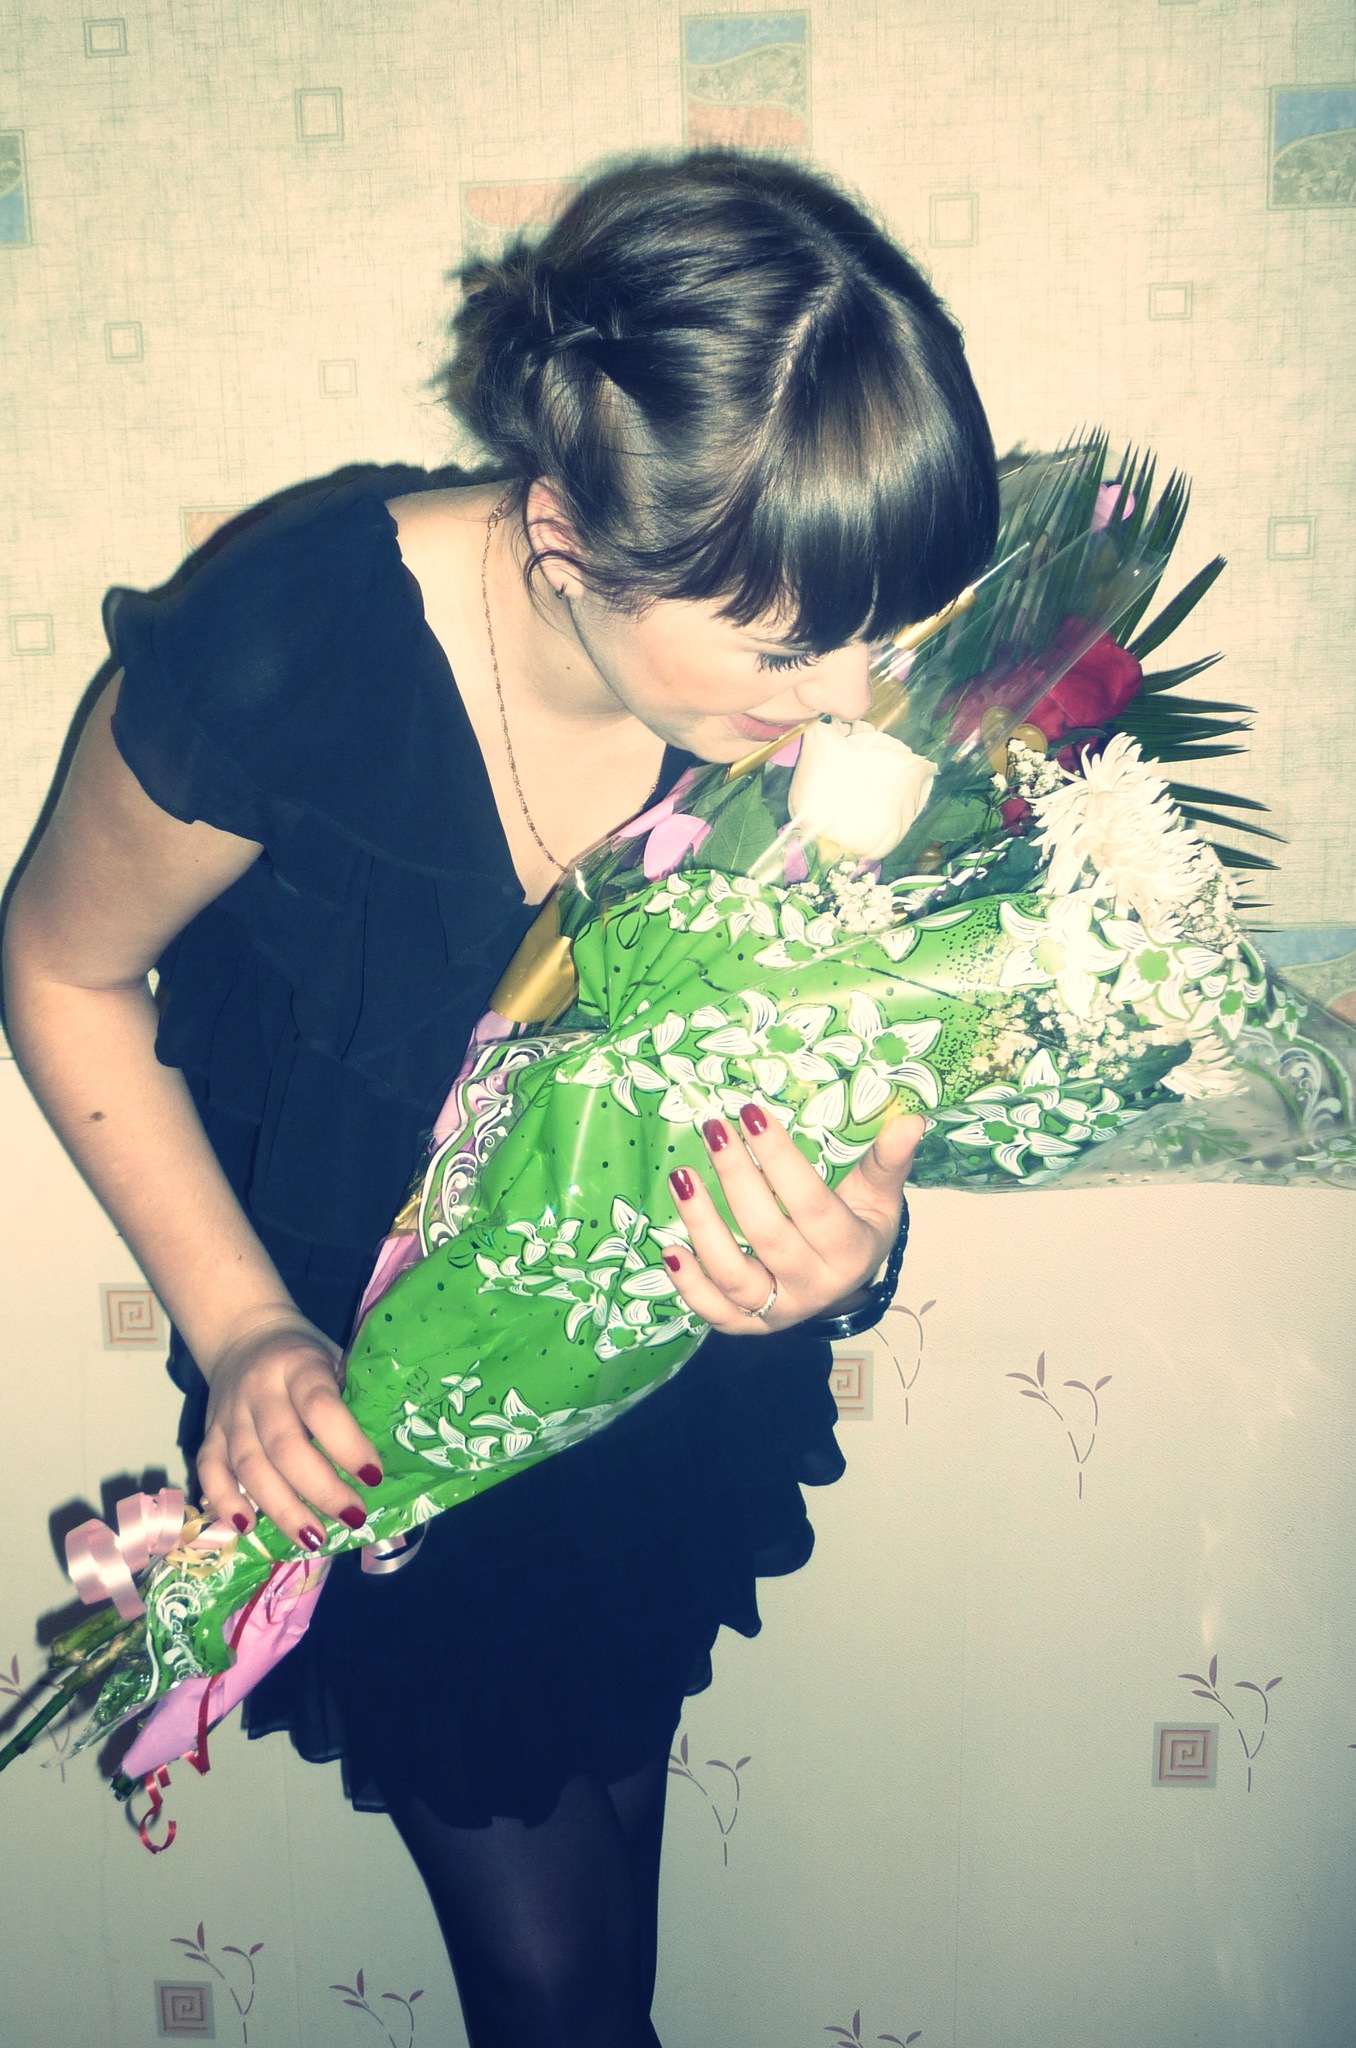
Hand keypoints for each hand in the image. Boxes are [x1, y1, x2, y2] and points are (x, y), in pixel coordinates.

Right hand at [195, 1309, 383, 1550]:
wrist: (245, 1334)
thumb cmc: (306, 1357)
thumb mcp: (336, 1360)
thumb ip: (353, 1399)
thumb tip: (388, 1457)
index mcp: (298, 1365)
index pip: (320, 1407)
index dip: (347, 1445)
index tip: (374, 1476)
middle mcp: (259, 1390)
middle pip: (285, 1447)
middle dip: (321, 1490)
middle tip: (353, 1517)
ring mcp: (229, 1414)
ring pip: (249, 1467)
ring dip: (282, 1509)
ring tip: (314, 1539)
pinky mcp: (209, 1433)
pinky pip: (209, 1470)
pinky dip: (224, 1502)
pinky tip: (247, 1529)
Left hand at [662, 1106, 924, 1336]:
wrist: (843, 1284)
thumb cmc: (857, 1228)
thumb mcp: (878, 1196)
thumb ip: (887, 1161)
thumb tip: (912, 1120)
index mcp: (849, 1251)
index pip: (811, 1204)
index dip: (780, 1161)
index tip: (751, 1115)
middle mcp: (814, 1287)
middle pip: (768, 1235)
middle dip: (736, 1179)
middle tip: (714, 1130)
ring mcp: (778, 1310)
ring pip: (734, 1276)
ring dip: (702, 1227)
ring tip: (681, 1177)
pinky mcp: (747, 1325)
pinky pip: (713, 1312)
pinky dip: (688, 1286)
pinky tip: (669, 1248)